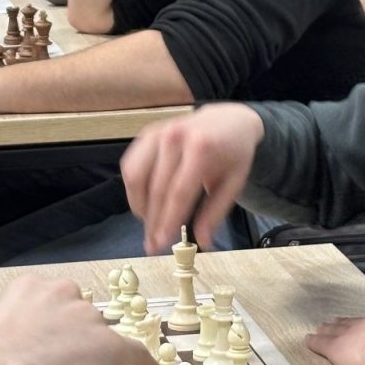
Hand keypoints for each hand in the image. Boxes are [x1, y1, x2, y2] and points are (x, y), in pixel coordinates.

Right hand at [0, 275, 159, 364]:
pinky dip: (144, 364)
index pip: (53, 308)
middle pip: (80, 324)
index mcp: (31, 288)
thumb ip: (16, 340)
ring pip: (100, 344)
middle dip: (79, 350)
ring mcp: (89, 320)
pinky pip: (134, 353)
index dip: (58, 334)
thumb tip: (23, 363)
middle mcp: (64, 295)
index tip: (54, 351)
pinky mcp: (111, 346)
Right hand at [120, 103, 264, 254]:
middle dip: (152, 221)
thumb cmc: (234, 154)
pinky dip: (133, 187)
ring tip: (148, 223)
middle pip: (156, 188)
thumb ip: (215, 213)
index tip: (161, 244)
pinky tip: (143, 201)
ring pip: (136, 177)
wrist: (229, 119)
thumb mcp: (234, 183)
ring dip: (139, 205)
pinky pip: (130, 164)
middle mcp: (175, 137)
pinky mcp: (147, 133)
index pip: (178, 193)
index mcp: (201, 148)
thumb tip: (202, 243)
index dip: (167, 220)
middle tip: (151, 245)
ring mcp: (158, 132)